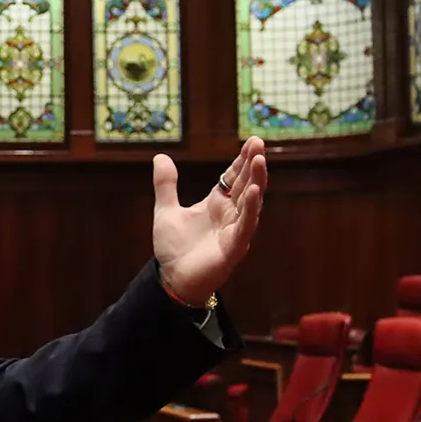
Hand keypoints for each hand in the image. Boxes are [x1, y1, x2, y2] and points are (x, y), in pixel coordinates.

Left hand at [151, 136, 266, 305]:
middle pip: (245, 185)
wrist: (171, 280)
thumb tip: (160, 156)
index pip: (233, 177)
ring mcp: (234, 230)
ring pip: (250, 203)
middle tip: (258, 143)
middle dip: (253, 164)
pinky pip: (245, 226)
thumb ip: (166, 185)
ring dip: (256, 182)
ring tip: (260, 161)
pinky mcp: (233, 247)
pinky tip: (255, 192)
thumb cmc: (174, 249)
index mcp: (216, 204)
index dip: (242, 160)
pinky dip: (250, 209)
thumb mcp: (166, 211)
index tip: (252, 141)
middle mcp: (230, 215)